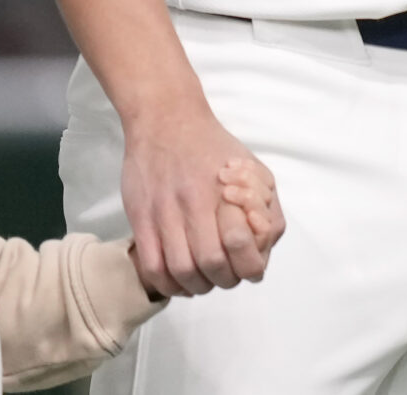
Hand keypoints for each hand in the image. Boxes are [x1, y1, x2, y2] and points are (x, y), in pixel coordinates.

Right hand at [118, 99, 282, 297]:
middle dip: (223, 280)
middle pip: (211, 265)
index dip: (249, 268)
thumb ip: (266, 207)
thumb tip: (265, 247)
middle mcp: (195, 203)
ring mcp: (164, 212)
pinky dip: (167, 283)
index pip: (241, 246)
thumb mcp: (255, 169)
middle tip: (226, 277)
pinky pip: (151, 266)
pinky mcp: (140, 218)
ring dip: (195, 286)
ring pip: (180, 270)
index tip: (250, 270)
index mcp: (227, 191)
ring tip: (203, 282)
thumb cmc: (215, 147)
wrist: (167, 120)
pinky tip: (178, 281)